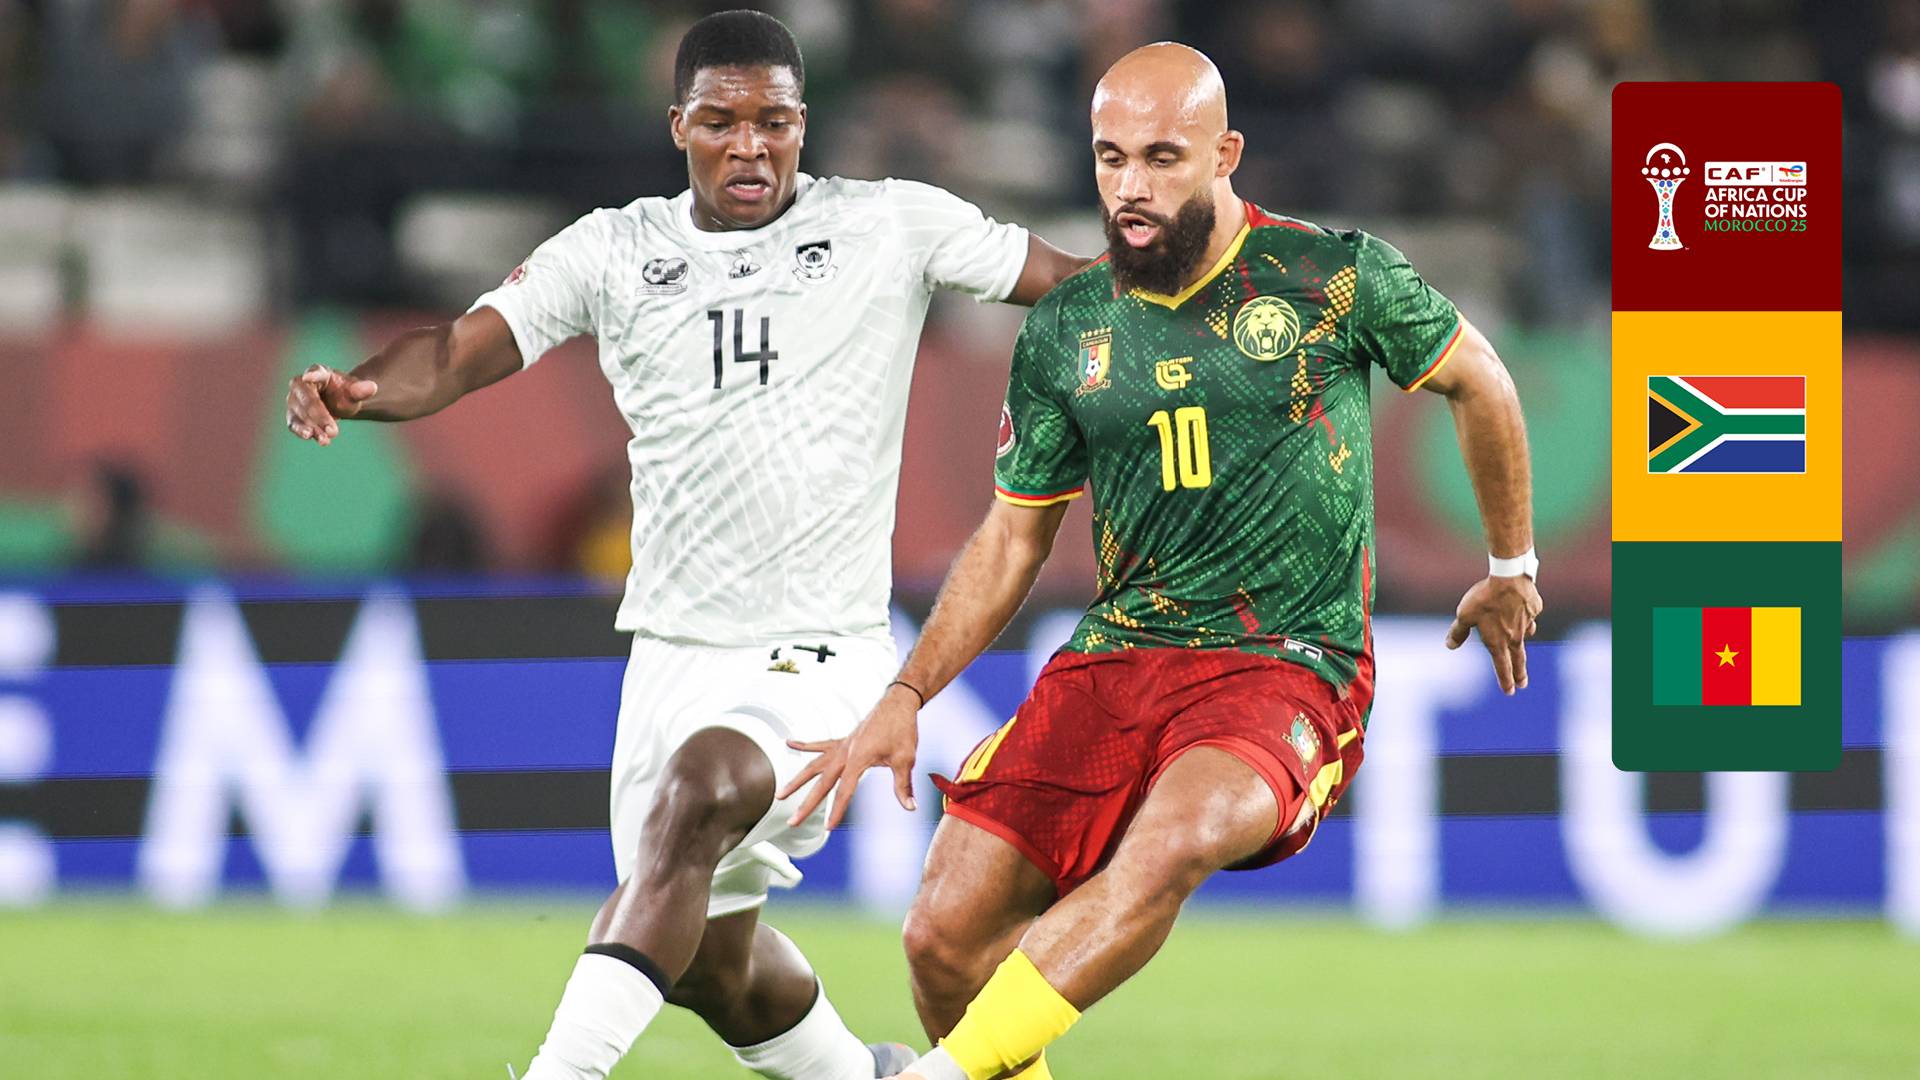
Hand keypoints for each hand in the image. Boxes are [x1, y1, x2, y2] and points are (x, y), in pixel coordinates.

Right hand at [285, 364, 377, 445]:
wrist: (338, 403)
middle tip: (334, 431)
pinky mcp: (293, 414)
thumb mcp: (355, 392)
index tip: (308, 377)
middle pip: (307, 399)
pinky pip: (293, 423)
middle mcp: (301, 384)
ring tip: (325, 440)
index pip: (316, 373)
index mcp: (319, 372)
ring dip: (311, 427)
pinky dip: (301, 431)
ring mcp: (294, 400)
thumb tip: (373, 387)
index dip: (313, 375)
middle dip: (319, 416)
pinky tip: (311, 437)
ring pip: (299, 413)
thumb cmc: (345, 393)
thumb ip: (361, 390)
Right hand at [778, 683, 922, 829]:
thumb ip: (903, 785)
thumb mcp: (906, 759)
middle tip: (792, 821)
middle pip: (821, 783)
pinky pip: (819, 744)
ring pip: (813, 765)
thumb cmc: (902, 728)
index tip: (829, 828)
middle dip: (806, 804)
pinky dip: (804, 745)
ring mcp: (841, 746)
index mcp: (858, 759)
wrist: (898, 703)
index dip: (836, 811)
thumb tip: (910, 806)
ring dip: (797, 781)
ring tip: (781, 794)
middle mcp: (845, 753)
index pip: (844, 791)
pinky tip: (789, 743)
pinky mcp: (843, 740)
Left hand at [1445, 574, 1542, 694]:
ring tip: (1518, 643)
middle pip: (1519, 659)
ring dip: (1521, 640)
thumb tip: (1450, 646)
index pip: (1502, 666)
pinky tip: (1518, 608)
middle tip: (1523, 684)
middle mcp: (1514, 636)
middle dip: (1520, 673)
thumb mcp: (1464, 615)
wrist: (1509, 578)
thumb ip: (1458, 632)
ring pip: (1525, 634)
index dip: (1505, 680)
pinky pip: (1529, 615)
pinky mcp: (1534, 609)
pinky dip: (1524, 614)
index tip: (1509, 691)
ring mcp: (1527, 623)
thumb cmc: (1484, 598)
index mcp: (1498, 641)